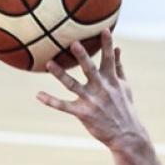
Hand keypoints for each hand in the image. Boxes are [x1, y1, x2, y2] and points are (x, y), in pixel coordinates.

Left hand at [36, 30, 147, 152]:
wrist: (126, 135)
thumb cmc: (124, 108)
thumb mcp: (124, 87)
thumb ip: (119, 67)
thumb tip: (119, 48)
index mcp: (112, 81)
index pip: (109, 59)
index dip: (107, 45)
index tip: (104, 29)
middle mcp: (101, 89)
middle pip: (90, 70)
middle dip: (82, 57)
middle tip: (73, 43)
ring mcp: (91, 101)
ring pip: (73, 85)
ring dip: (60, 74)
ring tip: (48, 64)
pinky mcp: (83, 113)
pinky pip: (64, 106)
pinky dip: (51, 101)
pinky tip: (38, 95)